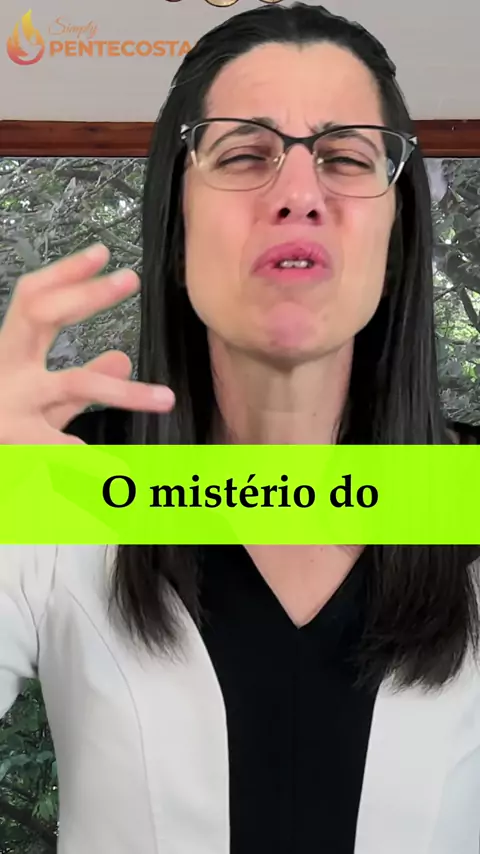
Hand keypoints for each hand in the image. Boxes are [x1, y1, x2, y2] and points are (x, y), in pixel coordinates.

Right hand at [0, 244, 174, 443]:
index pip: (33, 299)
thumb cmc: (8, 425)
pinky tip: (117, 470)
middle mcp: (7, 370)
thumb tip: (121, 358)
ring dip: (125, 392)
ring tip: (167, 398)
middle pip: (41, 315)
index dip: (64, 273)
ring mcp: (9, 404)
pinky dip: (89, 461)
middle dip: (85, 295)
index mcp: (12, 355)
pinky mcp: (14, 442)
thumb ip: (82, 379)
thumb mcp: (46, 401)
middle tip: (130, 279)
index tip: (101, 252)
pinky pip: (59, 447)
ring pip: (73, 384)